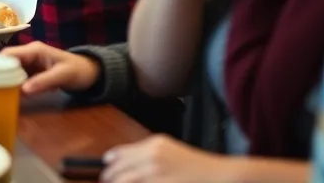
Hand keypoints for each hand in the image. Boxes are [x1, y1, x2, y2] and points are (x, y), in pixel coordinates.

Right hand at [0, 42, 100, 94]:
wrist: (91, 73)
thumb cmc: (78, 70)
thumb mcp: (62, 75)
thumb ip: (44, 81)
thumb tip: (23, 90)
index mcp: (34, 50)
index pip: (9, 53)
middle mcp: (28, 55)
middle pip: (6, 62)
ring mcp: (30, 64)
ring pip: (10, 71)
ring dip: (5, 81)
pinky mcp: (32, 73)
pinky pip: (18, 78)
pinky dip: (13, 85)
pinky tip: (8, 95)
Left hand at [102, 135, 236, 182]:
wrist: (217, 174)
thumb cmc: (195, 164)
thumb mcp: (169, 149)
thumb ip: (147, 152)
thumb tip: (125, 160)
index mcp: (153, 144)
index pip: (121, 152)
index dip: (110, 161)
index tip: (105, 165)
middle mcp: (152, 157)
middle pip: (120, 168)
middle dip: (109, 176)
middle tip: (106, 181)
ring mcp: (157, 174)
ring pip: (126, 180)